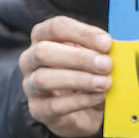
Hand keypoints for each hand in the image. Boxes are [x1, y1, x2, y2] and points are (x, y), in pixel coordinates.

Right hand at [19, 16, 112, 137]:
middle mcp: (30, 59)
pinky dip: (80, 101)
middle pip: (43, 52)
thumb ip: (98, 48)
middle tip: (106, 64)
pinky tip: (99, 97)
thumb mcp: (93, 54)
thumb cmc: (88, 72)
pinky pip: (54, 105)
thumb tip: (108, 45)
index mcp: (43, 37)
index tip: (107, 43)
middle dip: (78, 58)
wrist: (86, 109)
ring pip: (43, 79)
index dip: (82, 33)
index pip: (56, 27)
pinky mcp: (38, 110)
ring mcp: (30, 86)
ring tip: (104, 82)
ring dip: (79, 80)